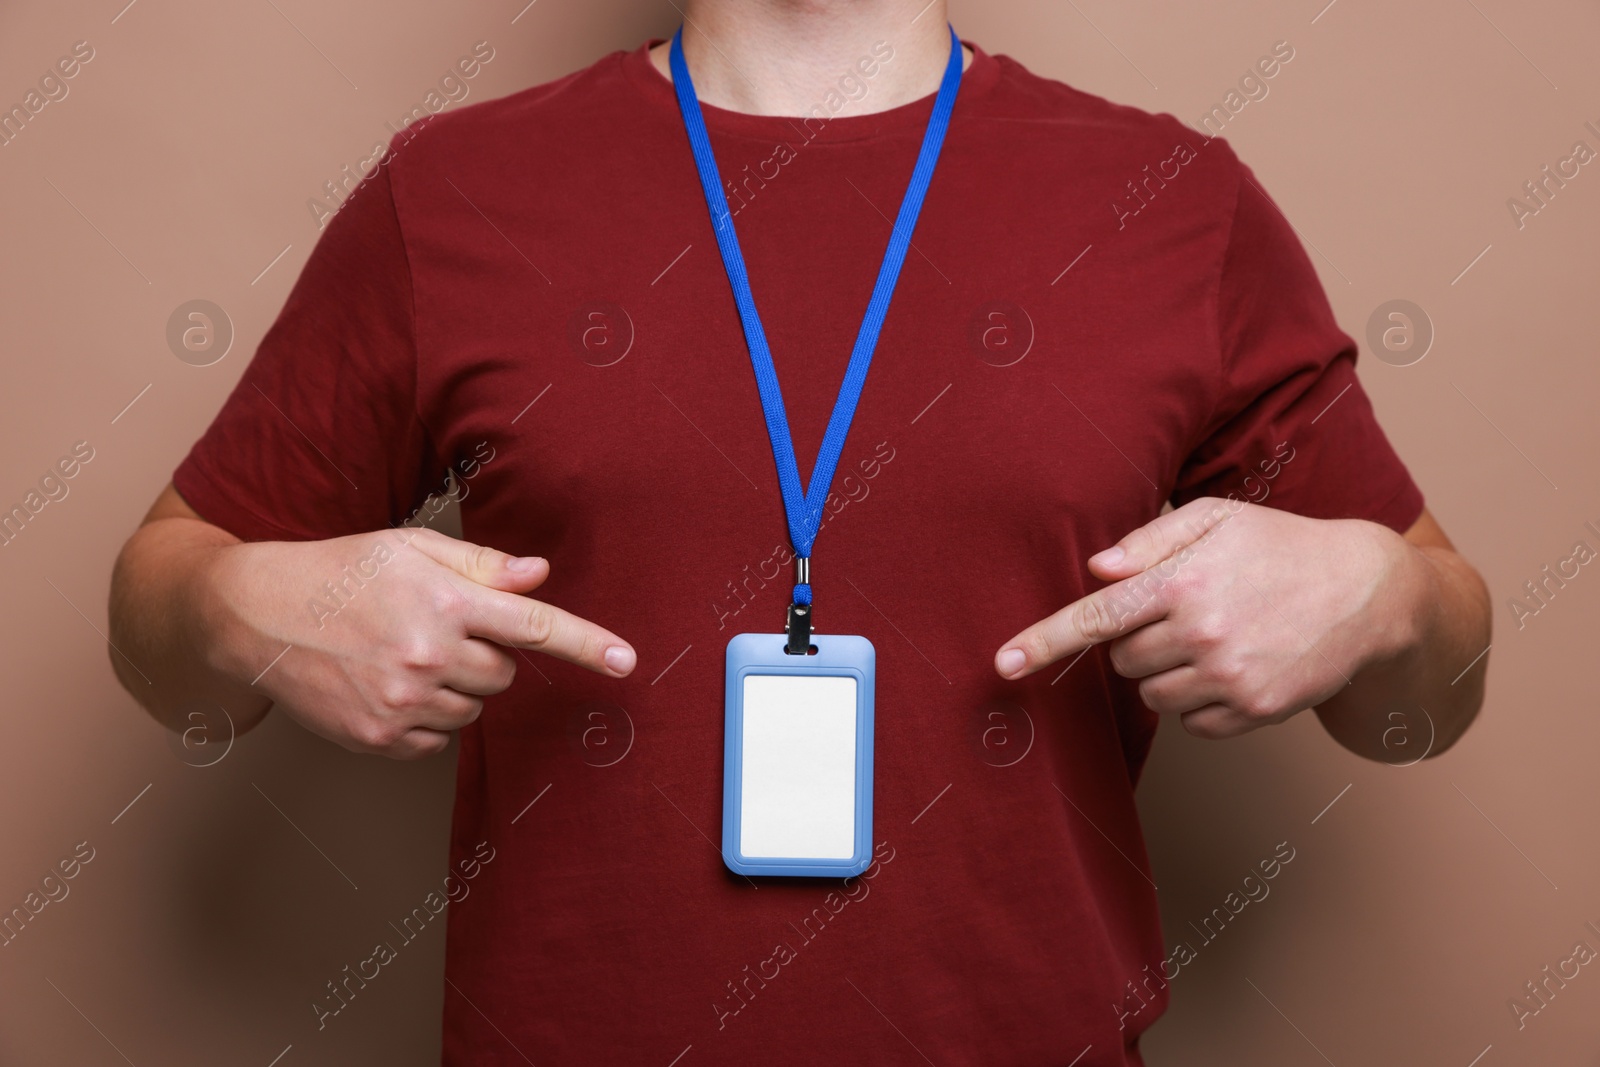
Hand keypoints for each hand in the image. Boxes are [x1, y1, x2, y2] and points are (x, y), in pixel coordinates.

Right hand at [201, 527, 635, 758]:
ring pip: (473, 708)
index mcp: (444, 601)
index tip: (626, 661)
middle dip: (484, 654)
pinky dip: (426, 717)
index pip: (534, 626)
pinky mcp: (381, 737)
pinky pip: (439, 738)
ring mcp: (403, 701)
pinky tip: (385, 685)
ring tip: (399, 654)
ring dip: (454, 686)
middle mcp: (428, 654)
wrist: (253, 615)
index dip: (586, 644)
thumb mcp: (409, 550)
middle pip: (504, 674)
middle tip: (434, 630)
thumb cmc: (338, 573)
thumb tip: (540, 575)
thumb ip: (481, 565)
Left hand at [993, 498, 1422, 738]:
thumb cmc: (1280, 546)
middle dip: (1138, 641)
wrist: (1368, 594)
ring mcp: (1231, 678)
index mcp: (1185, 581)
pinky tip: (1237, 665)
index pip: (1097, 617)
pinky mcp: (1254, 712)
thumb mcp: (1217, 520)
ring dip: (1166, 672)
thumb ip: (1149, 542)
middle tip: (1185, 613)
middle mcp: (1204, 633)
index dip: (1044, 642)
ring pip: (1151, 695)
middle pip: (1122, 660)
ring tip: (1216, 636)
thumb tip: (1095, 570)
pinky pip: (1191, 722)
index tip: (1001, 666)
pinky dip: (1200, 700)